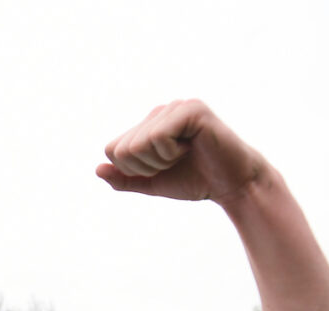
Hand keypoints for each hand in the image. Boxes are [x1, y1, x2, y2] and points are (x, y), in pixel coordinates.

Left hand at [96, 99, 265, 203]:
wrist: (232, 185)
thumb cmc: (195, 180)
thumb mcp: (152, 183)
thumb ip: (124, 178)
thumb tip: (97, 169)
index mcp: (149, 125)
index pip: (112, 150)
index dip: (132, 170)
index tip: (160, 169)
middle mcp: (161, 111)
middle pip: (122, 149)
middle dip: (145, 168)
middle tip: (174, 163)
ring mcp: (176, 107)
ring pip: (138, 144)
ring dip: (159, 161)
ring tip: (184, 155)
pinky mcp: (191, 109)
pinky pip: (158, 137)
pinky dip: (170, 153)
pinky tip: (191, 148)